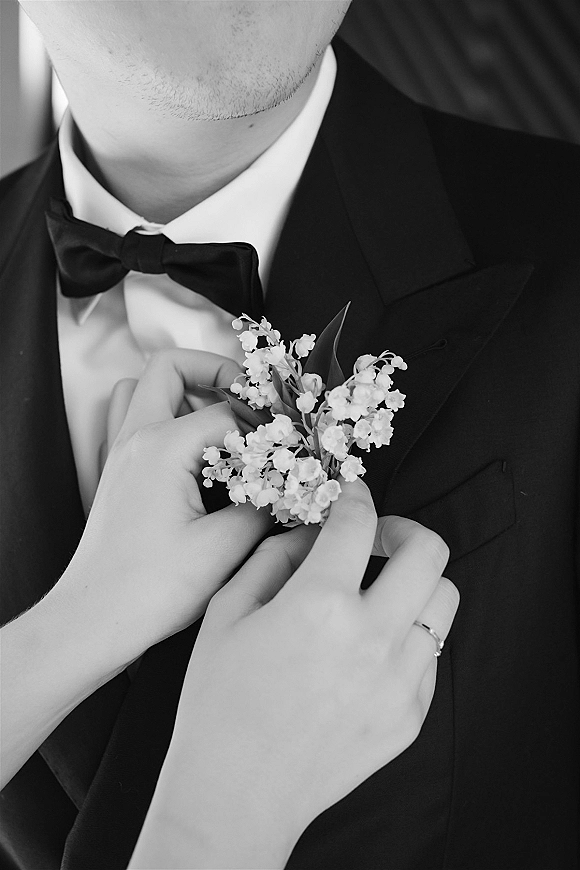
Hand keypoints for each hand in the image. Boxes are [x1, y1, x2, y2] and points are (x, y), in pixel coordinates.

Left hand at [61, 349, 272, 660]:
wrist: (96, 619)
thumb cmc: (151, 589)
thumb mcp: (223, 548)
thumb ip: (264, 506)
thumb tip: (288, 486)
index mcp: (161, 449)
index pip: (225, 411)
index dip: (264, 422)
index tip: (289, 442)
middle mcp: (135, 439)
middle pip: (171, 367)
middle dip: (214, 369)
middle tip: (250, 396)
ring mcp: (121, 453)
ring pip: (144, 387)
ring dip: (185, 389)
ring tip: (222, 417)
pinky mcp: (118, 472)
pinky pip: (136, 418)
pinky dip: (166, 415)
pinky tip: (194, 449)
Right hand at [132, 480, 458, 869]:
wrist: (237, 794)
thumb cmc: (220, 701)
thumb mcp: (227, 612)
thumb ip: (272, 557)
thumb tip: (310, 534)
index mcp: (320, 603)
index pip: (359, 521)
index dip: (355, 494)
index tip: (350, 494)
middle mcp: (372, 637)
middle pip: (429, 551)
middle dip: (403, 528)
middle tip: (377, 538)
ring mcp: (399, 680)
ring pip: (444, 601)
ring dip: (415, 581)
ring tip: (380, 592)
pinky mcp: (410, 714)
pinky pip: (430, 655)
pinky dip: (407, 635)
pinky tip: (370, 647)